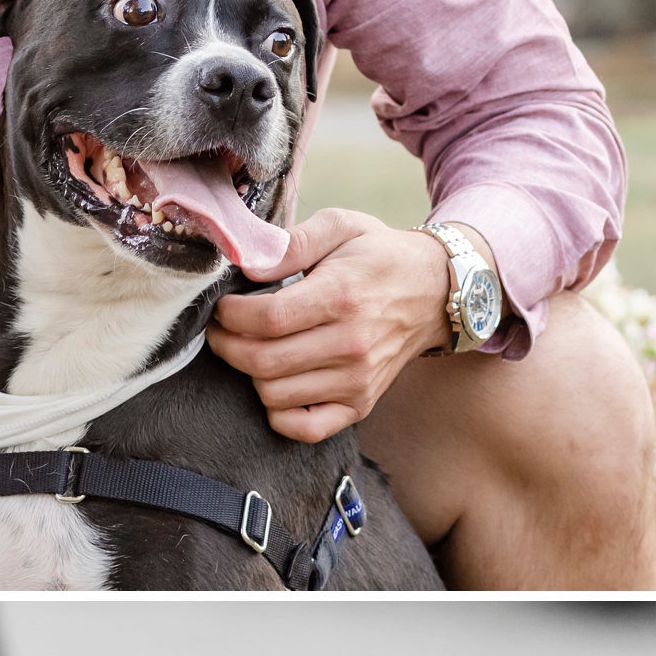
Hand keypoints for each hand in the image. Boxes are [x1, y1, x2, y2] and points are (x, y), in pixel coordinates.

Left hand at [216, 206, 450, 441]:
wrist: (434, 292)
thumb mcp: (340, 226)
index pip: (267, 319)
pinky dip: (279, 414)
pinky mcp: (361, 405)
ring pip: (275, 396)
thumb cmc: (379, 255)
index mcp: (341, 296)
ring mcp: (357, 381)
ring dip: (251, 374)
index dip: (230, 314)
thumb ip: (292, 242)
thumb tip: (247, 264)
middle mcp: (351, 345)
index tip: (221, 305)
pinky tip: (276, 384)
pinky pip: (306, 429)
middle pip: (264, 362)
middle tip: (222, 328)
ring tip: (252, 348)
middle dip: (227, 345)